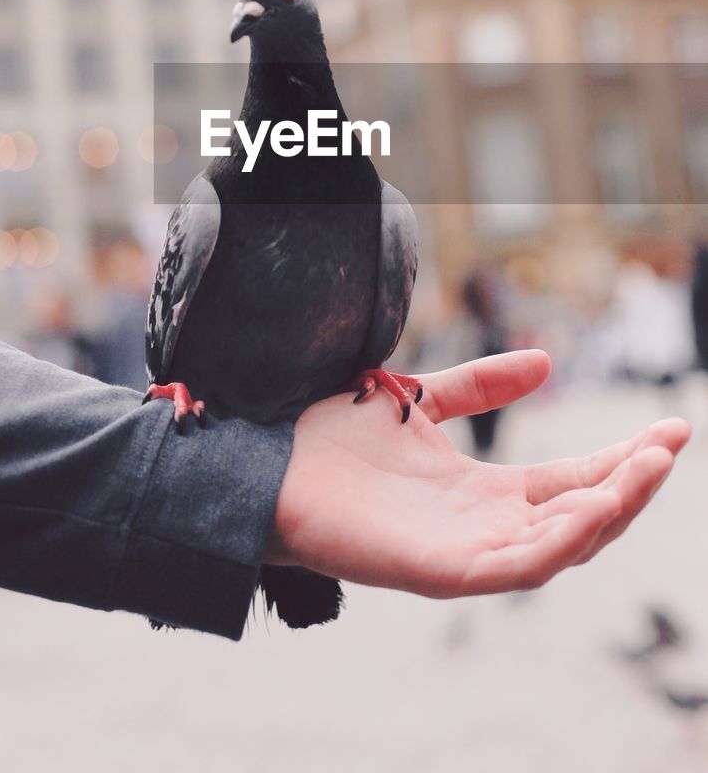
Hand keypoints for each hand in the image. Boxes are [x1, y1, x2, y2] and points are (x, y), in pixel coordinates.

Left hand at [267, 350, 689, 595]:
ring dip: (612, 508)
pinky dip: (562, 540)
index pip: (573, 482)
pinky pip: (518, 567)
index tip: (670, 428)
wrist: (266, 457)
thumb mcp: (422, 400)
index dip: (623, 459)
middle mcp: (484, 528)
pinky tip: (593, 502)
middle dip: (632, 482)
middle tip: (672, 440)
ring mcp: (465, 554)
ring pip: (563, 546)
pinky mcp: (440, 571)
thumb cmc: (333, 437)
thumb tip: (546, 363)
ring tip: (649, 464)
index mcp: (484, 494)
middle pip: (581, 515)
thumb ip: (478, 387)